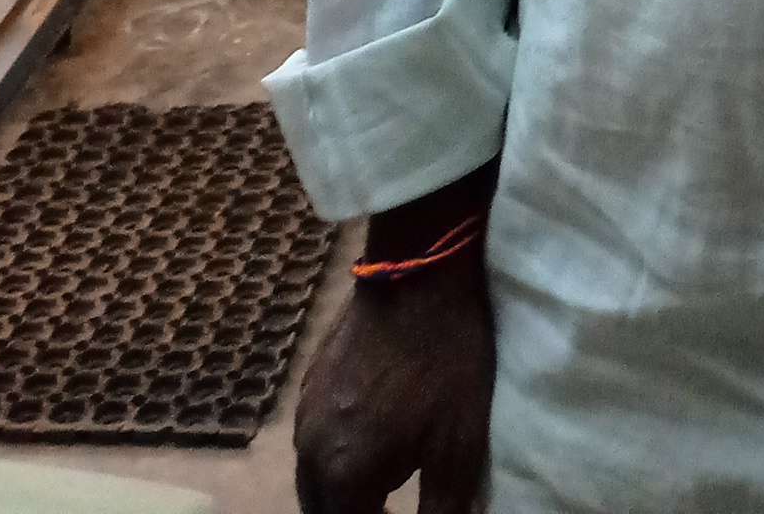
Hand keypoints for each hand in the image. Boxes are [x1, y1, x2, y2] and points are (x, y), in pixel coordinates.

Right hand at [293, 254, 494, 513]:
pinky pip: (313, 440)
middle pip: (320, 510)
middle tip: (390, 508)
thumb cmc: (444, 363)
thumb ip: (441, 508)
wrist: (418, 273)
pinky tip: (366, 440)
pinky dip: (334, 457)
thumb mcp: (457, 447)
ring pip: (312, 477)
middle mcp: (311, 452)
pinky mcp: (310, 380)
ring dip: (340, 491)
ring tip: (381, 485)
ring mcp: (305, 413)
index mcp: (343, 477)